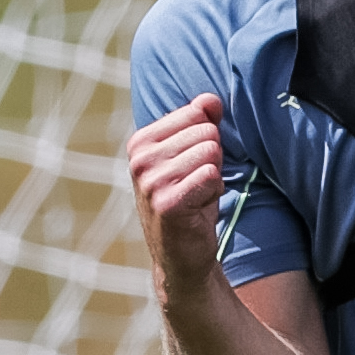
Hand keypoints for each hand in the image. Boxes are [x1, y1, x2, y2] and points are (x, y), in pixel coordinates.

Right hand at [127, 94, 234, 300]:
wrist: (181, 255)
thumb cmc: (190, 201)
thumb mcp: (193, 155)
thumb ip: (201, 121)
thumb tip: (211, 100)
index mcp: (141, 141)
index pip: (197, 112)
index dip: (207, 140)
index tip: (193, 166)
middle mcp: (140, 159)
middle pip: (207, 132)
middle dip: (213, 160)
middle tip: (196, 186)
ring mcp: (151, 181)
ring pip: (211, 153)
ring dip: (214, 178)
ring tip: (196, 197)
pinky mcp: (167, 202)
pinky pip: (210, 176)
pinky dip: (214, 193)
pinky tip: (198, 209)